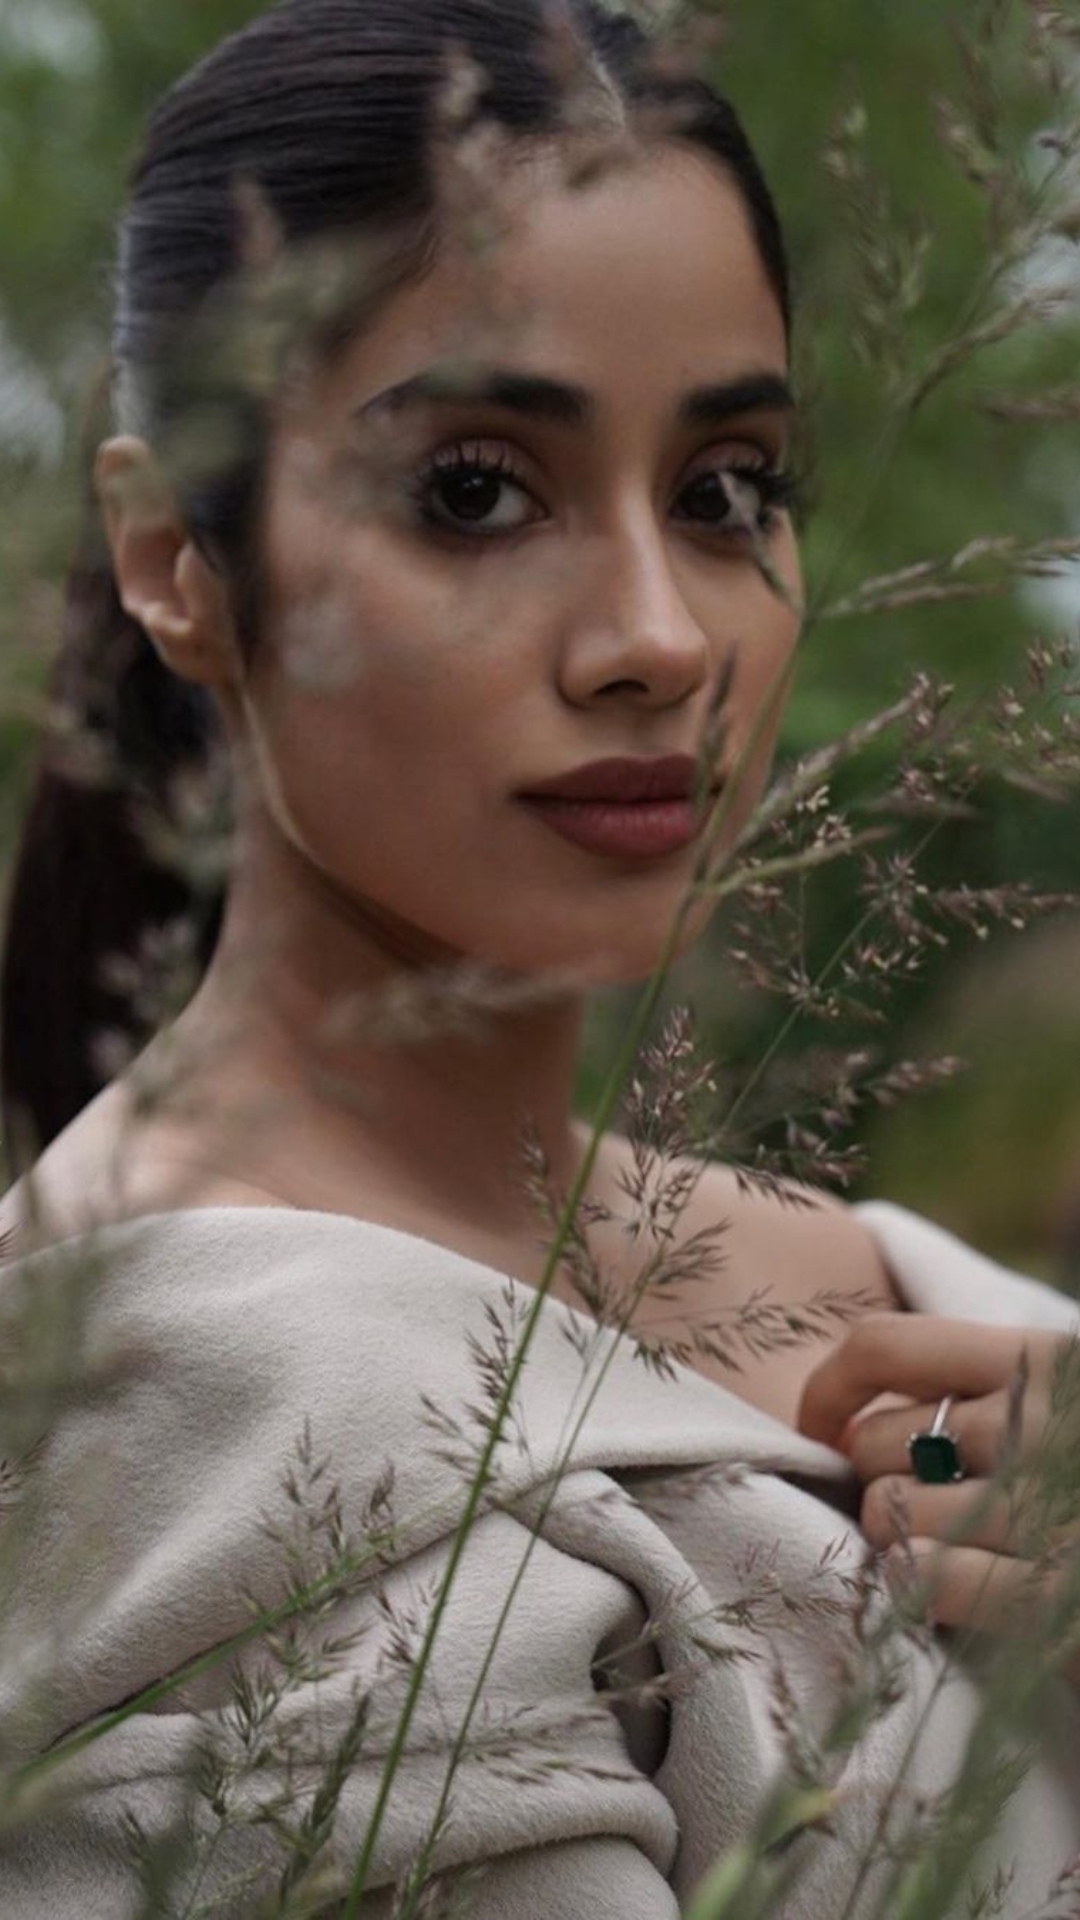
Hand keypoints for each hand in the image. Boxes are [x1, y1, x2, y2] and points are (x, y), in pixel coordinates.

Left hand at [796, 1314, 1079, 1673]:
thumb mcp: (1068, 1407)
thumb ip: (998, 1392)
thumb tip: (852, 1418)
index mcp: (1053, 1361)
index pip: (887, 1346)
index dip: (829, 1389)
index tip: (821, 1430)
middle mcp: (1051, 1422)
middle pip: (877, 1439)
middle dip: (876, 1483)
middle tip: (915, 1512)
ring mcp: (1059, 1508)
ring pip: (892, 1512)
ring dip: (898, 1543)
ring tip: (943, 1558)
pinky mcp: (1065, 1599)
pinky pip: (932, 1577)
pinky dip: (918, 1586)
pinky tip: (940, 1592)